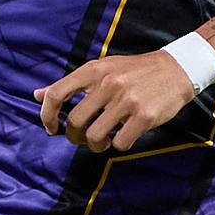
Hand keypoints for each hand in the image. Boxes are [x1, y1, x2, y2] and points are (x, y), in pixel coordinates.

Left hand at [35, 49, 196, 152]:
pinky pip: (120, 143)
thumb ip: (70, 84)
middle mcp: (108, 83)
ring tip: (102, 141)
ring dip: (95, 145)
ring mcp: (127, 100)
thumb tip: (37, 95)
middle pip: (74, 122)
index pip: (56, 94)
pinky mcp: (145, 116)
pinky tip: (124, 136)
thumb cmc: (134, 71)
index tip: (51, 128)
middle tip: (83, 137)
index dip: (47, 115)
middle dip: (74, 136)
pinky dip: (118, 145)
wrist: (177, 68)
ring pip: (94, 136)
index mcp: (94, 70)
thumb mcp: (101, 69)